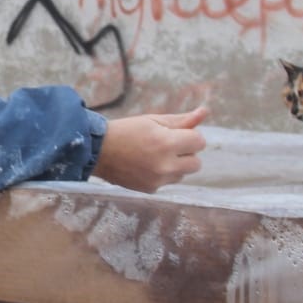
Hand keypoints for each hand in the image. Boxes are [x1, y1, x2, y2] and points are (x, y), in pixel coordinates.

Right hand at [91, 106, 208, 192]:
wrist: (98, 151)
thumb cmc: (126, 130)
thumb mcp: (153, 120)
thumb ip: (181, 120)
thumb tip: (204, 112)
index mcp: (166, 143)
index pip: (199, 142)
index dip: (190, 136)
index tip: (176, 134)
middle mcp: (165, 165)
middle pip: (196, 163)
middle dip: (186, 153)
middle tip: (167, 145)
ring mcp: (158, 180)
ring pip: (183, 174)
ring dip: (176, 165)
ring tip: (154, 156)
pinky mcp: (151, 190)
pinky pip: (168, 182)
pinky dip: (163, 174)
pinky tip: (146, 166)